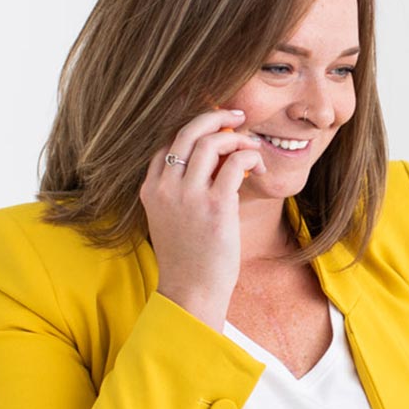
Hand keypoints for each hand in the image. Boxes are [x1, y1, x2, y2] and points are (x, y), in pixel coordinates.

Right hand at [139, 107, 267, 328]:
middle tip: (237, 116)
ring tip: (252, 146)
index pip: (168, 142)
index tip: (216, 127)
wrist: (191, 291)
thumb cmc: (189, 258)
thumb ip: (183, 190)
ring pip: (211, 143)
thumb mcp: (173, 219)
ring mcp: (188, 196)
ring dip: (237, 138)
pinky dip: (249, 155)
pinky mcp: (215, 207)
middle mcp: (165, 188)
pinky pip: (235, 163)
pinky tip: (257, 164)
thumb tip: (215, 161)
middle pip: (187, 132)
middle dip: (215, 118)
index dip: (194, 128)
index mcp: (151, 189)